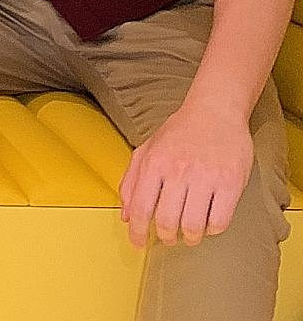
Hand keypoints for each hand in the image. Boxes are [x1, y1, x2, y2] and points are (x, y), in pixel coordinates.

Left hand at [119, 101, 252, 247]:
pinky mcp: (230, 183)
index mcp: (153, 163)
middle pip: (167, 221)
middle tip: (168, 239)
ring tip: (189, 235)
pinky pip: (219, 220)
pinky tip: (208, 224)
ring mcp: (205, 177)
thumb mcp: (147, 150)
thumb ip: (131, 181)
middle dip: (165, 237)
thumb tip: (124, 215)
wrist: (214, 111)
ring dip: (189, 238)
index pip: (140, 207)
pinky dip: (212, 230)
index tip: (138, 243)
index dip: (137, 231)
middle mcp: (177, 171)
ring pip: (193, 226)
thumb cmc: (179, 132)